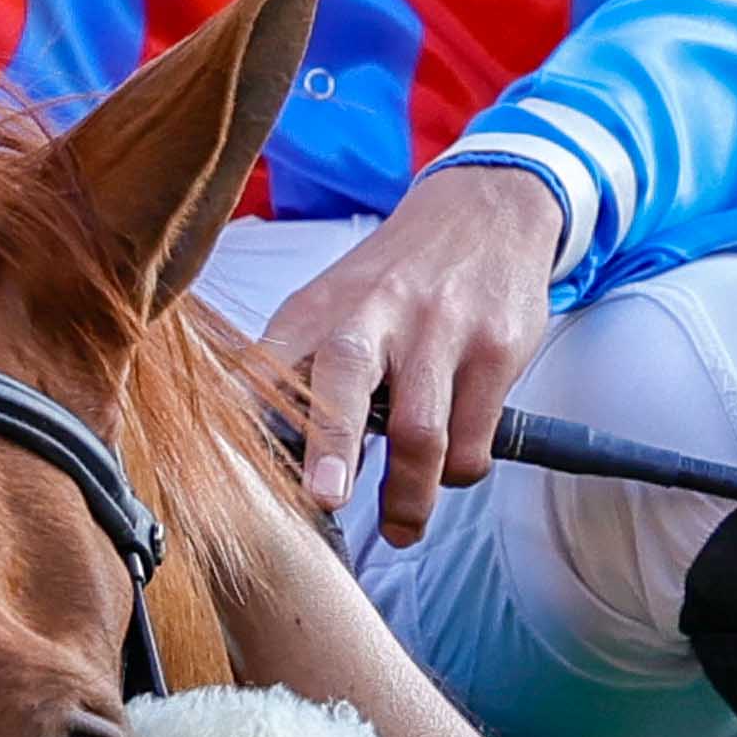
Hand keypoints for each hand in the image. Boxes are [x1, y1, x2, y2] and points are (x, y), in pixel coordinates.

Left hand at [259, 161, 565, 542]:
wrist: (485, 210)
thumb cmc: (395, 280)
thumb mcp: (333, 304)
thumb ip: (297, 372)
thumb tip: (259, 457)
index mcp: (317, 308)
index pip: (269, 368)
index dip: (249, 421)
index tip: (241, 478)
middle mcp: (374, 313)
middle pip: (344, 376)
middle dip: (331, 443)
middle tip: (326, 499)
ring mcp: (440, 330)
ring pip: (422, 430)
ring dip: (410, 496)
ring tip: (403, 527)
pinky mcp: (495, 350)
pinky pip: (473, 439)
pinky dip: (460, 471)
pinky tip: (452, 466)